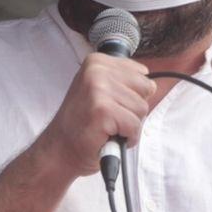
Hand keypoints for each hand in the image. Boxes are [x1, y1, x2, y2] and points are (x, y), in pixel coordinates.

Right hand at [35, 53, 154, 179]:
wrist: (59, 149)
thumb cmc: (84, 124)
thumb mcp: (100, 91)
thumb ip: (123, 82)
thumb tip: (152, 84)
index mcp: (97, 61)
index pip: (142, 75)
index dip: (131, 97)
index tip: (110, 105)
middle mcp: (97, 70)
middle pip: (146, 90)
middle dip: (133, 109)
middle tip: (109, 118)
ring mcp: (99, 90)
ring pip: (142, 109)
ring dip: (129, 125)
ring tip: (107, 128)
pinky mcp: (103, 111)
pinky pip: (135, 126)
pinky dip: (127, 138)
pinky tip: (108, 138)